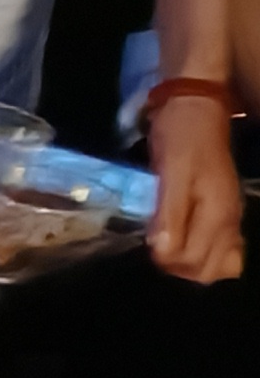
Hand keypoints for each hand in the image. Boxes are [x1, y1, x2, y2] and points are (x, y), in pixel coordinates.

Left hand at [147, 86, 243, 285]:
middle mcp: (230, 221)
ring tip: (166, 247)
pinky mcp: (223, 209)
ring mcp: (229, 216)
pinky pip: (222, 246)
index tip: (147, 246)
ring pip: (221, 262)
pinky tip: (180, 239)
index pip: (195, 262)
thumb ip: (169, 212)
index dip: (167, 262)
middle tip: (155, 249)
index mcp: (218, 214)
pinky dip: (202, 251)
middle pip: (211, 270)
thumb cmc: (180, 137)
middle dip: (181, 268)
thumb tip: (163, 251)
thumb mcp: (170, 171)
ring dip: (192, 264)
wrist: (197, 107)